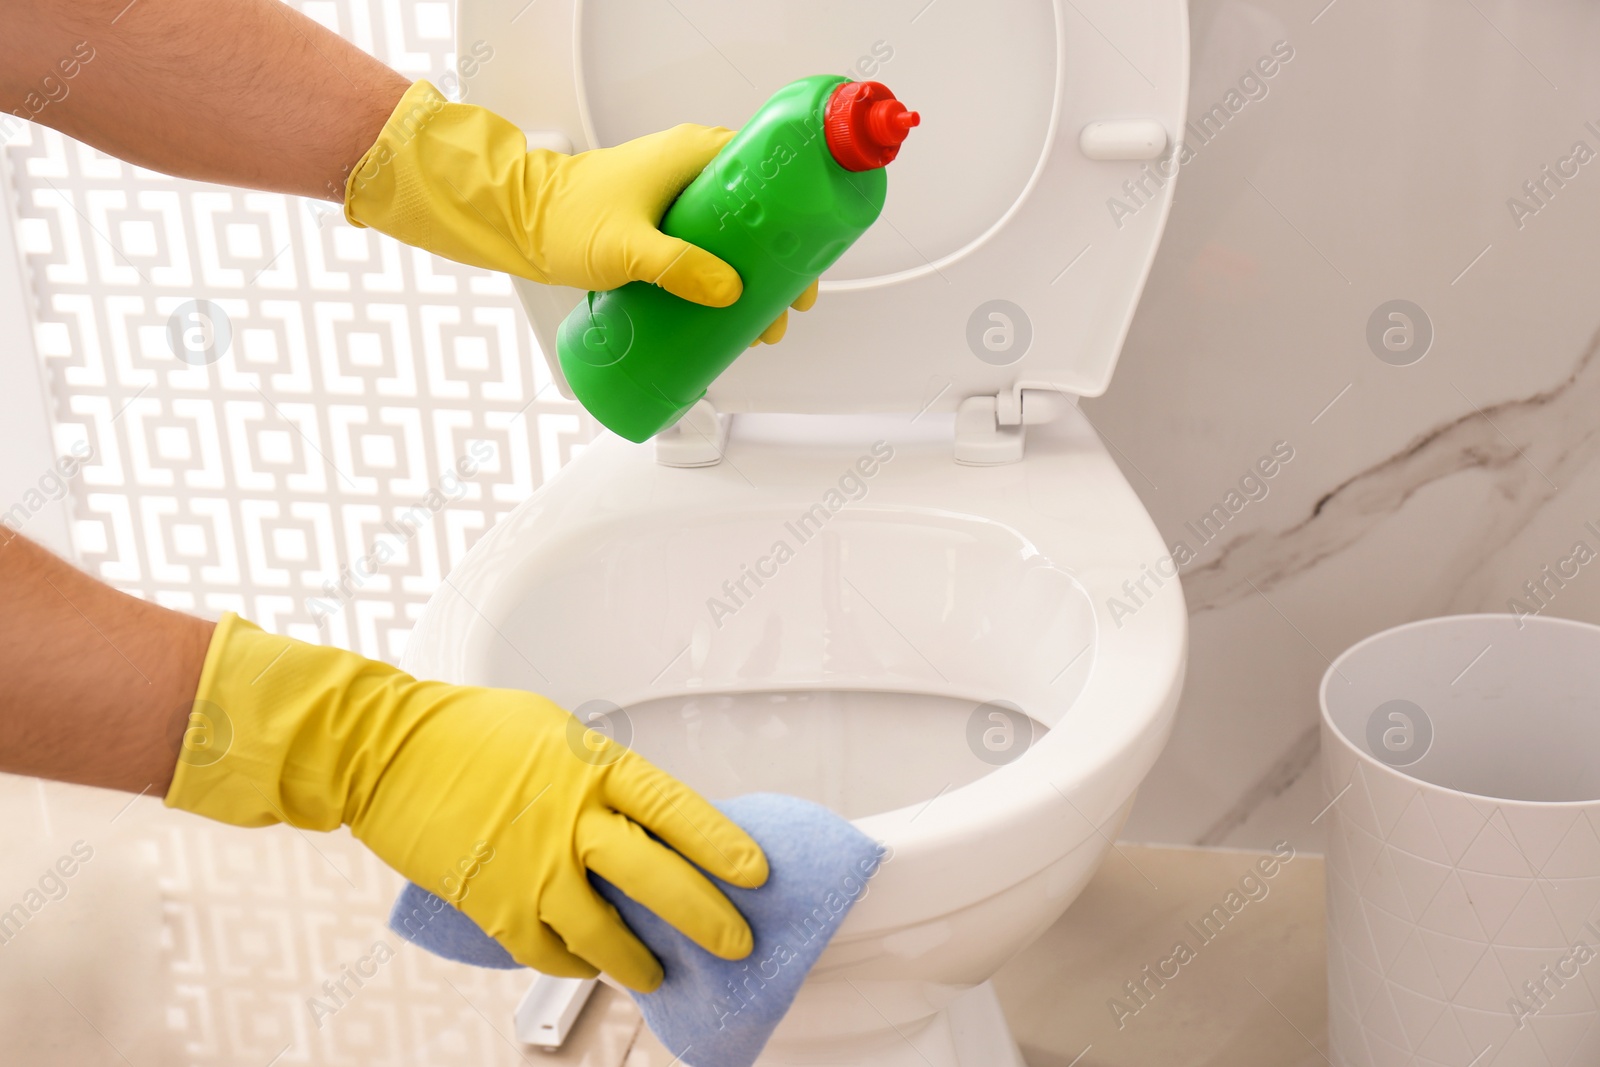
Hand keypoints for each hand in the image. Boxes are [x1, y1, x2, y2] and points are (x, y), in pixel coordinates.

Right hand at [164, 614, 766, 991]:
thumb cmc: (464, 731)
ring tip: (657, 973)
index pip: (676, 809)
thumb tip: (636, 810)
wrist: (381, 751)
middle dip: (705, 917)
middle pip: (657, 878)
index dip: (721, 844)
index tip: (755, 871)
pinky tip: (588, 966)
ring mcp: (533, 868)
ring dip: (638, 961)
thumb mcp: (552, 730)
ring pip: (606, 934)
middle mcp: (572, 820)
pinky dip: (573, 965)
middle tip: (735, 942)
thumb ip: (598, 773)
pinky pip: (550, 953)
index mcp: (593, 767)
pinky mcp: (496, 906)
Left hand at [344, 80, 816, 341]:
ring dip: (754, 279)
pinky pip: (711, 251)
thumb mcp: (628, 247)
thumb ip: (679, 268)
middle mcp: (692, 173)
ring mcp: (678, 201)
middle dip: (780, 263)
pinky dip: (726, 280)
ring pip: (736, 238)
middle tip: (790, 304)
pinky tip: (731, 314)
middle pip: (760, 215)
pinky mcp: (664, 229)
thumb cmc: (563, 217)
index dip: (798, 215)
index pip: (769, 173)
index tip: (811, 255)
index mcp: (694, 155)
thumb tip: (730, 293)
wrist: (517, 222)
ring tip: (761, 322)